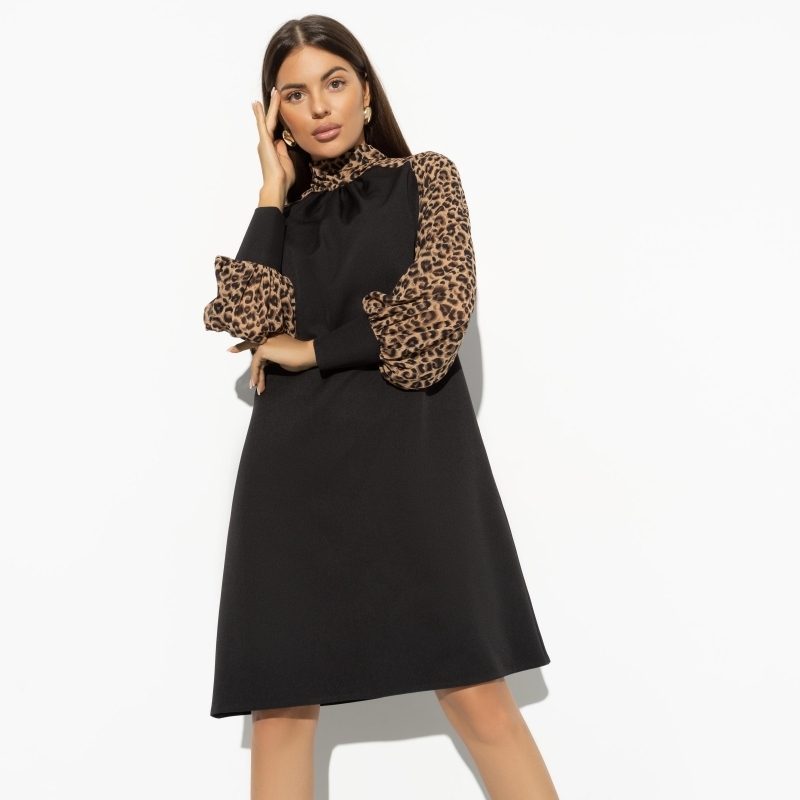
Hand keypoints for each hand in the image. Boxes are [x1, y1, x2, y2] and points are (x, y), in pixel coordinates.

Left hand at [228, 334, 316, 393]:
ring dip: (255, 375)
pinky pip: (256, 364)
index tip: (242, 345)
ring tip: (255, 387)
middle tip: (230, 350)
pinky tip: (257, 383)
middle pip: (252, 344)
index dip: (250, 344)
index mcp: (274, 337)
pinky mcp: (264, 349)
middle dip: (241, 347)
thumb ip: (273, 358)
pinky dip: (256, 375)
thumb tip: (265, 364)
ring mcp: (265, 342)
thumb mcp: (282, 358)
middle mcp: (268, 337)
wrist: (307, 354)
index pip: (260, 342)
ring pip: (255, 360)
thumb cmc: (299, 358)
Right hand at [252, 89, 294, 205]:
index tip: (278, 108)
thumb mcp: (286, 161)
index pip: (276, 129)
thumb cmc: (283, 178)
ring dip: (271, 106)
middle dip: (273, 106)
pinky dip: (260, 114)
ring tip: (274, 92)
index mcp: (272, 148)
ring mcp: (264, 142)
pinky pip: (262, 124)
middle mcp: (266, 143)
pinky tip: (257, 104)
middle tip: (276, 92)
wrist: (277, 185)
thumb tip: (281, 142)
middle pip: (271, 120)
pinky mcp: (264, 142)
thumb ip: (283, 150)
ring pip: (268, 119)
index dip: (277, 118)